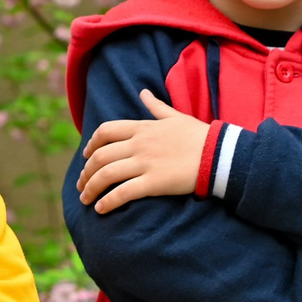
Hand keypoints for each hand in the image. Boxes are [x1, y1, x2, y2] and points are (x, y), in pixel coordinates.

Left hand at [76, 91, 210, 213]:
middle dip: (86, 172)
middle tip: (81, 184)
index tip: (86, 156)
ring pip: (106, 175)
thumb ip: (156, 107)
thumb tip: (144, 92)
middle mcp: (139, 144)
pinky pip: (122, 193)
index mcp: (143, 127)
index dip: (91, 145)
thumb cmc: (199, 136)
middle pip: (101, 156)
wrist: (219, 154)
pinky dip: (107, 202)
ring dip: (91, 188)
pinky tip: (101, 209)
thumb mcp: (175, 116)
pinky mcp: (153, 182)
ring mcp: (145, 163)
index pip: (106, 131)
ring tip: (86, 200)